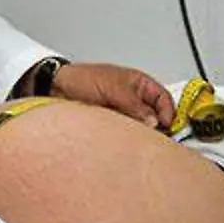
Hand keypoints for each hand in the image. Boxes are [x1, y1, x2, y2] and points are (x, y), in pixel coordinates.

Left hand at [51, 63, 174, 129]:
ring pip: (140, 128)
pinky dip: (126, 139)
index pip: (163, 99)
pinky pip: (124, 134)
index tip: (166, 127)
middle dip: (156, 128)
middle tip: (155, 140)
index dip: (168, 112)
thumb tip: (153, 121)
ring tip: (138, 141)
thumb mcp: (112, 88)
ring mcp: (123, 113)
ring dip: (139, 135)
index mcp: (138, 84)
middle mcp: (133, 99)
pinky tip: (124, 144)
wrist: (55, 88)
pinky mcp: (111, 124)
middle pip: (154, 116)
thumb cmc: (82, 79)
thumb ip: (134, 105)